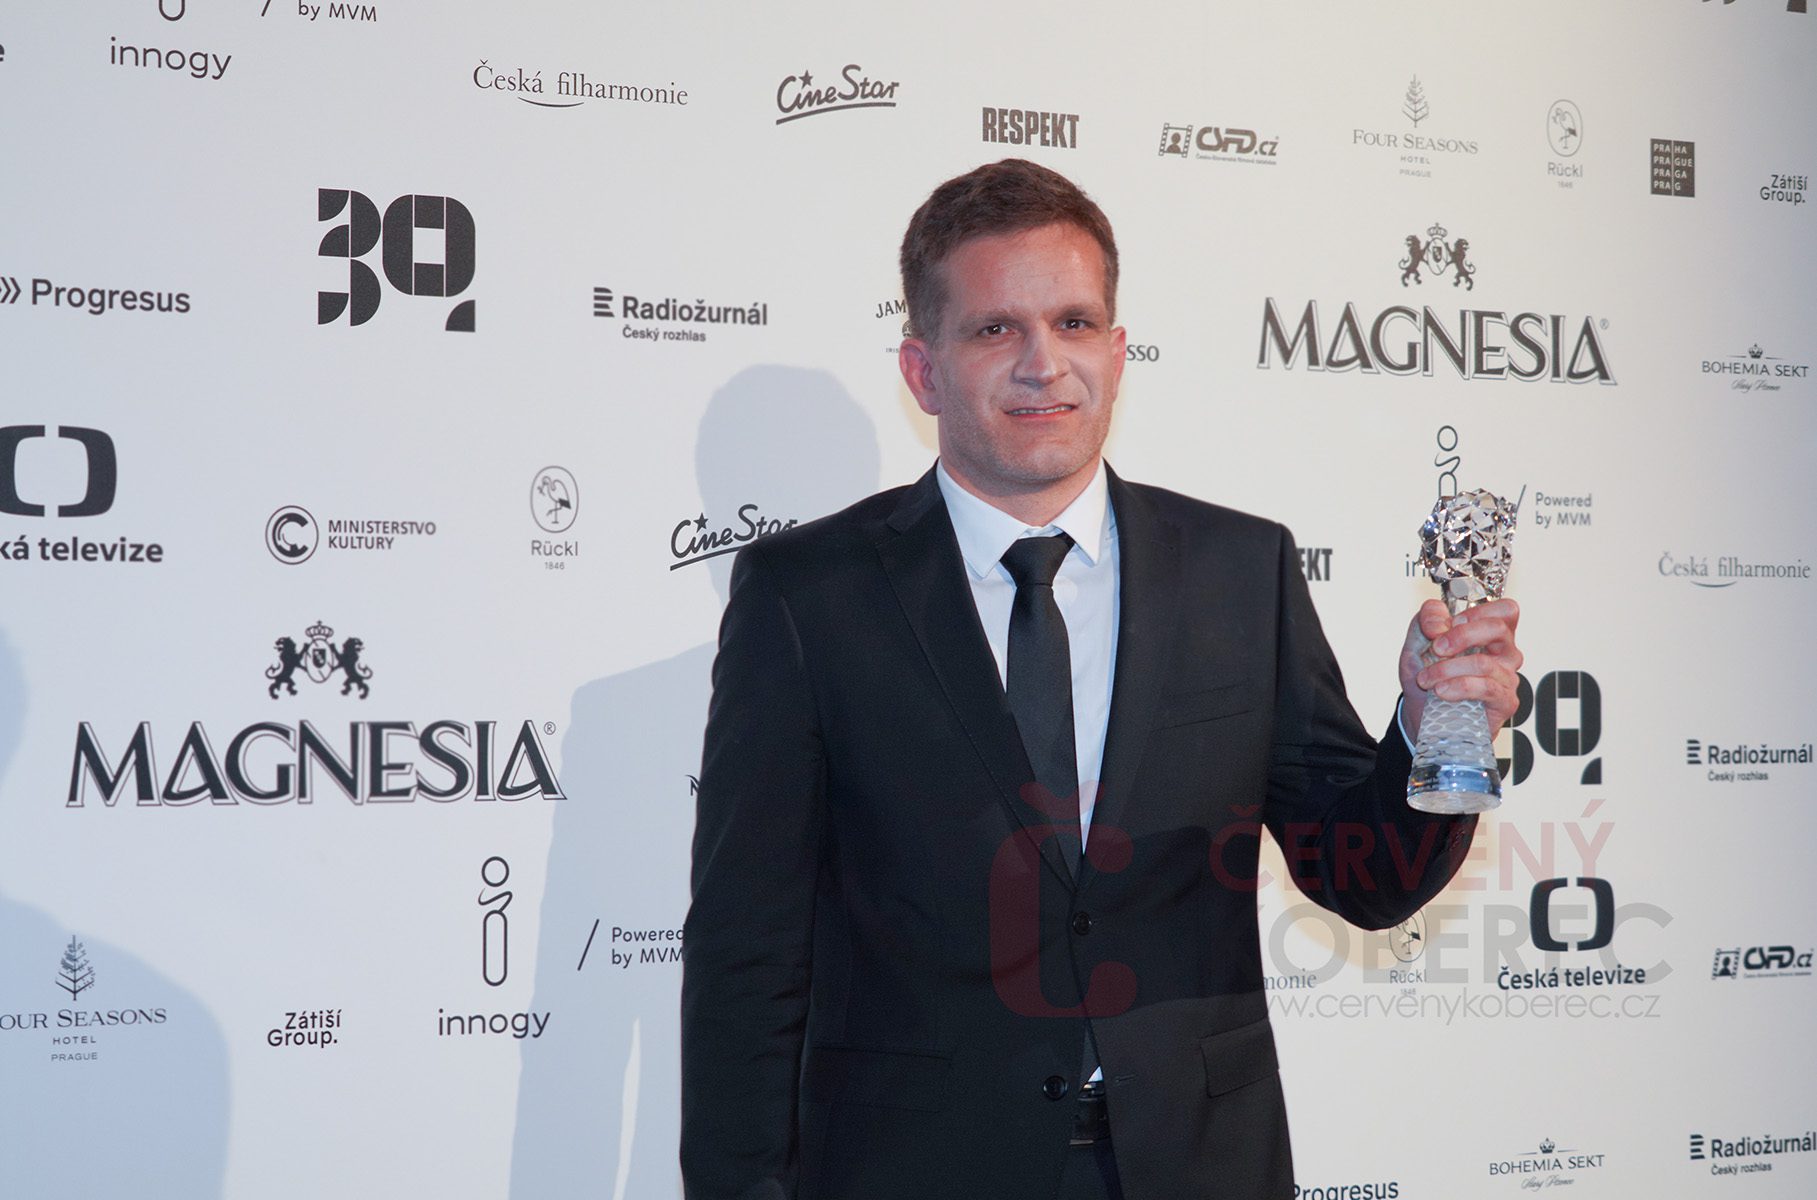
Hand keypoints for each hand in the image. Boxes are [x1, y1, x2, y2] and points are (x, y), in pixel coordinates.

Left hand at [1398, 598, 1522, 739]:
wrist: (1421, 714)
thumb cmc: (1429, 676)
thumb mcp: (1418, 641)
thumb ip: (1426, 620)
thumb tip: (1440, 624)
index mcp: (1489, 633)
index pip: (1504, 610)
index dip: (1474, 612)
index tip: (1446, 626)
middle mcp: (1504, 653)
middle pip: (1498, 628)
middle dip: (1460, 635)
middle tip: (1436, 649)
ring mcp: (1507, 677)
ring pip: (1484, 662)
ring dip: (1447, 669)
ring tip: (1427, 679)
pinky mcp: (1505, 701)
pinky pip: (1486, 688)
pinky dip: (1458, 687)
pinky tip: (1441, 691)